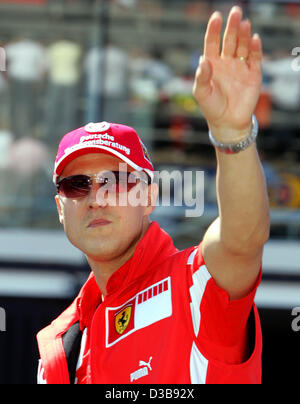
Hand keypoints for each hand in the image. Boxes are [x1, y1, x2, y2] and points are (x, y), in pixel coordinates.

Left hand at [193, 6, 262, 141]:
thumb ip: (201, 77)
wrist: (228, 122)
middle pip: (230, 40)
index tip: (216, 17)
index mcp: (212, 64)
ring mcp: (240, 67)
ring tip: (244, 24)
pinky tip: (254, 39)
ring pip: (243, 46)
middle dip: (232, 26)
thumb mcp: (201, 93)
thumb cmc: (211, 107)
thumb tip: (203, 60)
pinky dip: (255, 48)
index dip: (214, 30)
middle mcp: (226, 62)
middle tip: (236, 12)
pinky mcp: (253, 74)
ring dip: (244, 35)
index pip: (212, 43)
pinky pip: (255, 58)